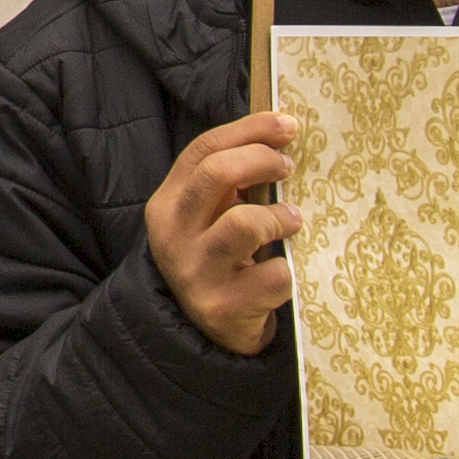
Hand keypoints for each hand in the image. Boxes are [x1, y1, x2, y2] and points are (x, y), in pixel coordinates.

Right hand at [141, 110, 297, 356]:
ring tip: (291, 222)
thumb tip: (279, 134)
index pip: (203, 150)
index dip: (250, 130)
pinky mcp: (222, 308)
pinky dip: (286, 271)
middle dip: (261, 161)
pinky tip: (280, 274)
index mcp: (166, 206)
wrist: (200, 334)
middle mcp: (172, 237)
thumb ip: (227, 182)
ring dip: (279, 218)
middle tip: (288, 168)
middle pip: (215, 175)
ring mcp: (195, 274)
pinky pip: (272, 275)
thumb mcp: (206, 217)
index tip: (288, 125)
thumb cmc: (215, 259)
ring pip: (244, 223)